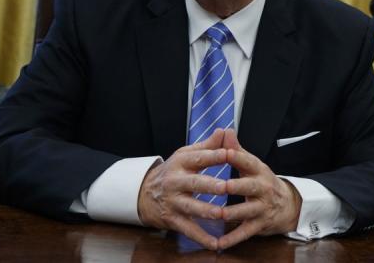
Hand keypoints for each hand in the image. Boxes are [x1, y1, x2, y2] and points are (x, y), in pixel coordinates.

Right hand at [137, 129, 228, 250]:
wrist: (143, 193)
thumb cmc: (174, 171)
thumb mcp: (186, 155)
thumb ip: (208, 146)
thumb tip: (226, 130)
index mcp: (181, 162)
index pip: (199, 157)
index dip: (214, 155)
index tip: (230, 153)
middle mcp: (175, 181)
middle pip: (194, 183)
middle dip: (209, 185)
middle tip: (225, 186)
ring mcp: (173, 201)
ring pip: (191, 207)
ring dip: (206, 211)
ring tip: (221, 214)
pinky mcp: (172, 219)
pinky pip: (188, 229)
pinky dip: (201, 237)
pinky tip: (215, 243)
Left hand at [217, 129, 301, 249]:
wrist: (287, 204)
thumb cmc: (261, 181)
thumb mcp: (252, 165)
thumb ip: (236, 150)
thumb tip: (225, 130)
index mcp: (259, 171)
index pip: (248, 161)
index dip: (237, 156)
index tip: (224, 152)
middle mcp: (262, 188)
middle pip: (250, 186)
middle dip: (236, 186)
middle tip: (222, 186)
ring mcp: (262, 207)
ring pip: (247, 211)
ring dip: (232, 213)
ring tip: (218, 214)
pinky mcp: (260, 224)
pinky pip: (245, 232)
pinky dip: (232, 239)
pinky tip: (219, 243)